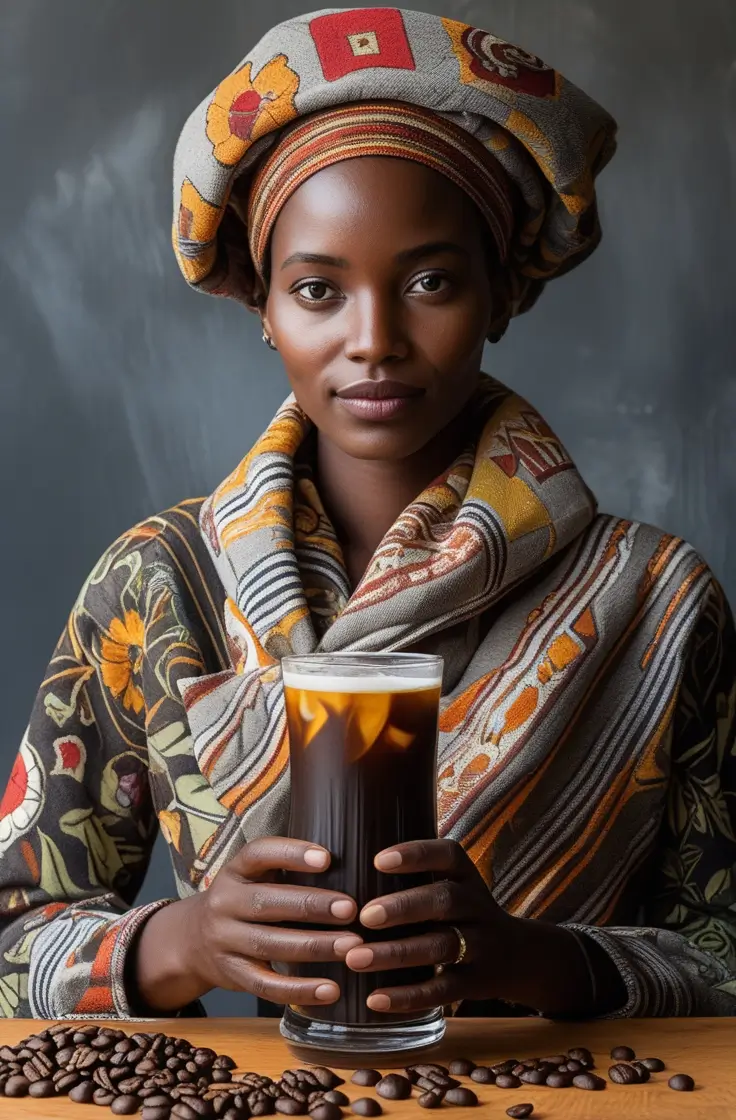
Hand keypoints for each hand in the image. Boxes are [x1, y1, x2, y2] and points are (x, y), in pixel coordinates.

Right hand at [134, 838, 361, 1012]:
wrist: (191, 941)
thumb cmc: (243, 901)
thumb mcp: (253, 876)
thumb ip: (286, 869)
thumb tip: (348, 861)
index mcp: (235, 871)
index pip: (258, 854)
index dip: (291, 854)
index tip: (326, 858)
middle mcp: (224, 903)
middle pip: (267, 902)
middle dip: (311, 906)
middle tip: (351, 908)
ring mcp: (225, 942)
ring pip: (270, 945)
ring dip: (314, 946)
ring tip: (352, 945)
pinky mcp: (233, 976)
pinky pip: (266, 986)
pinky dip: (300, 991)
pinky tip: (331, 989)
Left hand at [344, 838, 516, 1013]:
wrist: (519, 956)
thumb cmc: (462, 913)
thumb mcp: (452, 884)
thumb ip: (416, 874)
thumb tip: (346, 862)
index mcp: (466, 876)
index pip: (447, 855)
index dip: (416, 855)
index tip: (379, 860)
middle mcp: (477, 906)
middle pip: (444, 901)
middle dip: (403, 908)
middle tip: (364, 916)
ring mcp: (481, 945)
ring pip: (440, 947)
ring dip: (396, 953)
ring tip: (355, 958)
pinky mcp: (476, 983)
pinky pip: (442, 990)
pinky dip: (408, 996)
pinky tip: (375, 998)